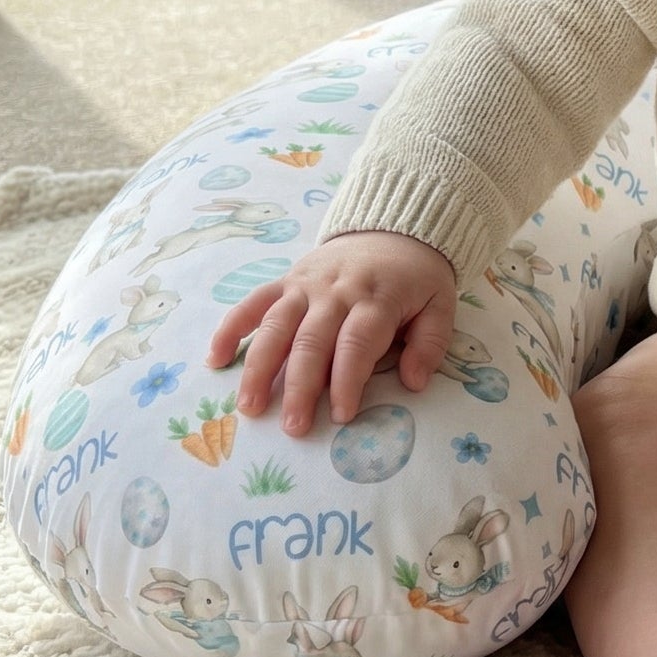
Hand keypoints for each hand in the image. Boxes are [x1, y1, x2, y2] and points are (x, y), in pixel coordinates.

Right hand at [206, 230, 457, 437]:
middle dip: (300, 387)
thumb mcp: (441, 304)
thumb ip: (431, 343)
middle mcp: (336, 292)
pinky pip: (253, 302)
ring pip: (276, 326)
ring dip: (259, 367)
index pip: (356, 344)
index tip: (341, 415)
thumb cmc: (417, 278)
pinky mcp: (286, 280)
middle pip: (311, 342)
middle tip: (293, 427)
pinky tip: (215, 359)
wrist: (395, 229)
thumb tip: (414, 382)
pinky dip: (231, 328)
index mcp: (376, 299)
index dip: (347, 380)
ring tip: (248, 406)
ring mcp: (306, 284)